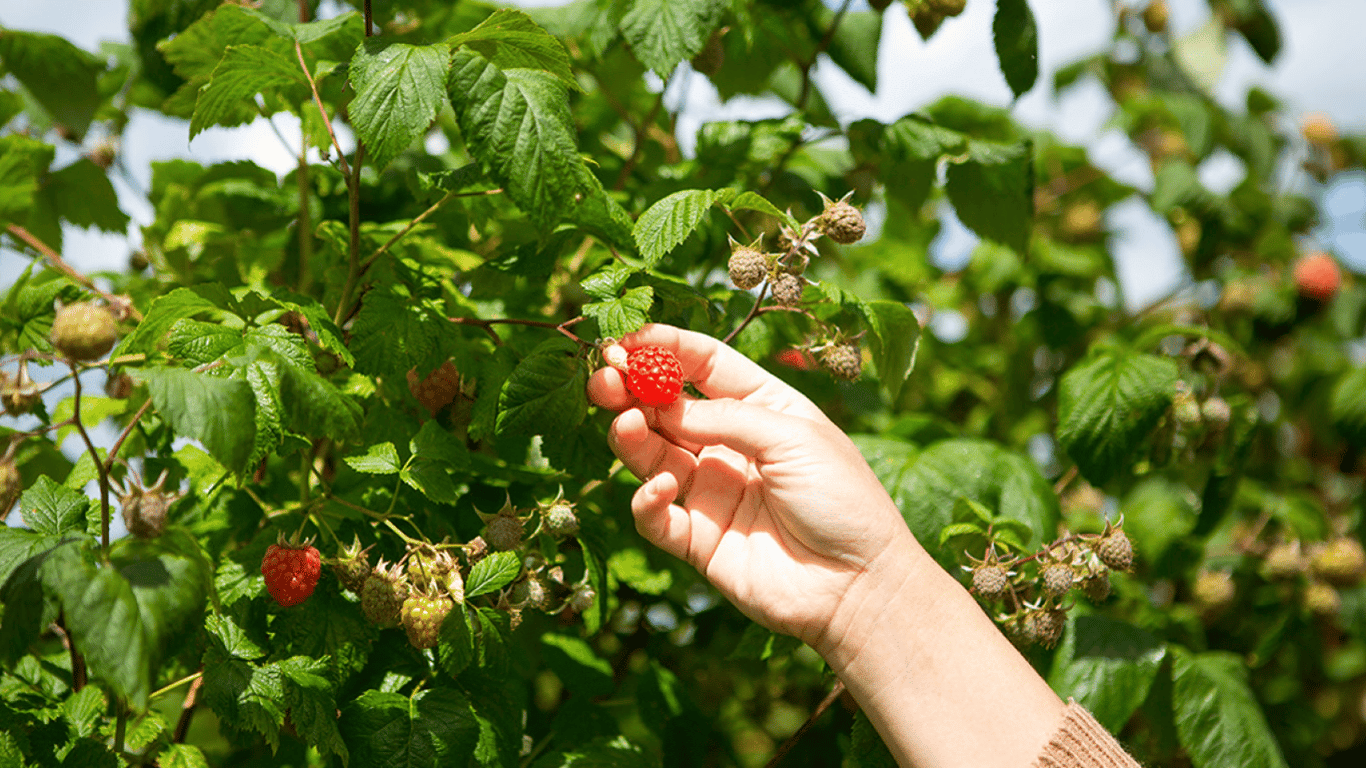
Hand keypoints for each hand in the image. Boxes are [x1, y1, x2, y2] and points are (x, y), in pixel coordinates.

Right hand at [587, 324, 918, 647]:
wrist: (859, 587)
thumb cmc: (842, 501)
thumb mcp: (794, 438)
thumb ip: (727, 417)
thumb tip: (664, 405)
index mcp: (761, 407)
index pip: (702, 364)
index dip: (663, 348)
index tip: (625, 339)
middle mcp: (728, 445)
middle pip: (666, 407)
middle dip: (631, 389)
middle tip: (604, 378)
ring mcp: (710, 492)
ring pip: (650, 455)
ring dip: (631, 436)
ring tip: (627, 423)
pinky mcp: (696, 540)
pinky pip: (654, 515)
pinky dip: (647, 498)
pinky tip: (662, 486)